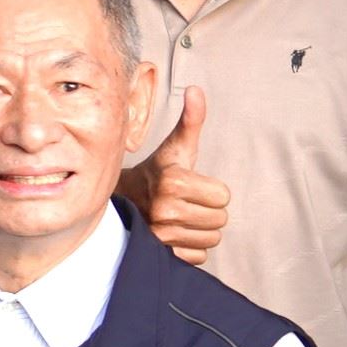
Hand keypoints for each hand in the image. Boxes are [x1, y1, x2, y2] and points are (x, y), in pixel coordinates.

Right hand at [134, 85, 228, 264]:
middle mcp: (165, 208)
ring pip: (211, 239)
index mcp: (174, 180)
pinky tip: (176, 233)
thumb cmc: (157, 172)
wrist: (122, 199)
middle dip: (208, 211)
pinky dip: (190, 247)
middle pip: (220, 220)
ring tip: (182, 217)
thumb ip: (191, 119)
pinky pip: (198, 256)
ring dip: (201, 230)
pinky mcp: (159, 252)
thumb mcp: (175, 147)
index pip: (224, 197)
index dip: (213, 191)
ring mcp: (161, 233)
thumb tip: (197, 90)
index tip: (193, 186)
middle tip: (188, 202)